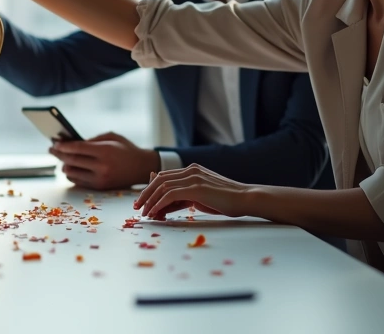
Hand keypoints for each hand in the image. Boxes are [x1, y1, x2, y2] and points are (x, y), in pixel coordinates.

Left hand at [47, 131, 159, 189]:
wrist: (142, 168)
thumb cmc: (126, 149)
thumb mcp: (111, 138)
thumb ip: (92, 140)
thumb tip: (71, 143)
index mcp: (105, 151)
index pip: (78, 148)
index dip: (64, 146)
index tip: (54, 144)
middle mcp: (102, 166)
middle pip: (72, 161)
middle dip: (59, 155)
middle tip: (51, 150)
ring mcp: (100, 179)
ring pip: (72, 173)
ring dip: (64, 165)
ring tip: (62, 159)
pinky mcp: (100, 187)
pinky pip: (78, 182)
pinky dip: (71, 174)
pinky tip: (70, 168)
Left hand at [133, 163, 256, 219]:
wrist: (246, 199)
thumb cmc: (226, 201)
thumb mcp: (200, 197)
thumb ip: (182, 196)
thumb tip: (162, 201)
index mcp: (192, 170)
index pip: (164, 177)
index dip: (151, 190)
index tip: (143, 203)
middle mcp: (191, 170)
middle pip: (159, 180)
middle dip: (145, 194)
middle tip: (137, 207)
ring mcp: (193, 178)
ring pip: (162, 186)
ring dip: (150, 200)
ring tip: (144, 213)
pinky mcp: (196, 188)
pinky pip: (170, 195)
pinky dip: (159, 204)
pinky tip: (155, 214)